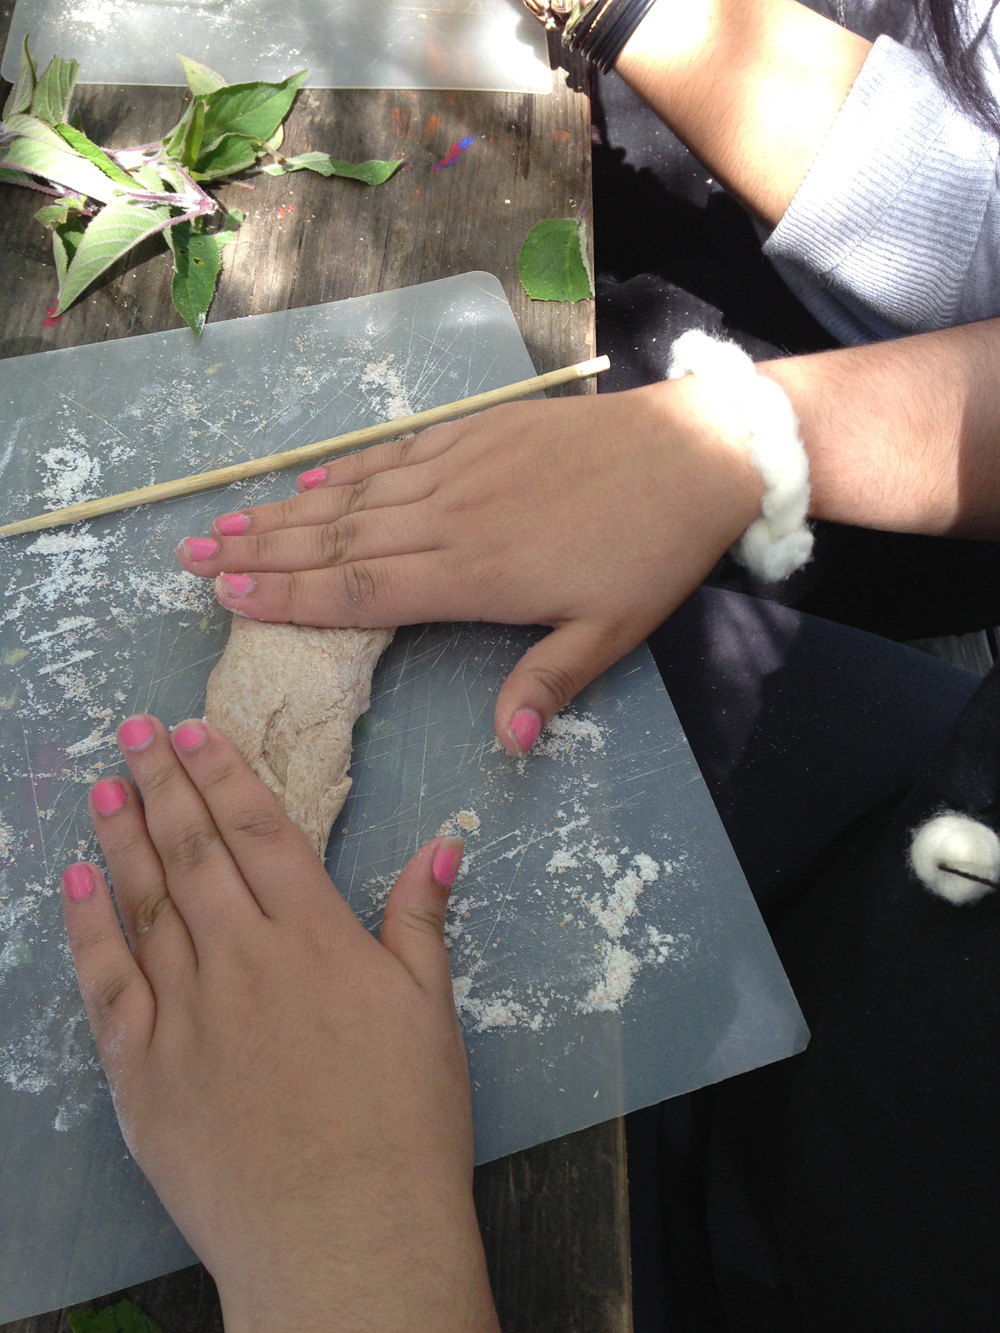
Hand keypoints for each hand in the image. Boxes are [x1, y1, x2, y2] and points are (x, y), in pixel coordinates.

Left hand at [61, 715, 498, 1332]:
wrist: (346, 1239)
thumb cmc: (405, 1124)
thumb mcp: (432, 1012)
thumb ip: (420, 919)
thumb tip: (442, 840)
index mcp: (317, 938)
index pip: (260, 832)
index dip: (224, 775)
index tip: (195, 731)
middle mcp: (245, 959)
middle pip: (195, 852)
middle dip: (163, 784)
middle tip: (135, 731)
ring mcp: (186, 1013)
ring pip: (145, 903)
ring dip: (121, 837)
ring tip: (103, 785)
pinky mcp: (143, 1071)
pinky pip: (106, 984)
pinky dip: (86, 929)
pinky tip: (73, 883)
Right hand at [177, 380, 761, 753]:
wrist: (695, 451)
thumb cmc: (654, 550)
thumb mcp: (614, 631)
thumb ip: (551, 680)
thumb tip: (508, 741)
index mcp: (476, 574)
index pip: (362, 588)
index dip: (290, 596)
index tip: (228, 598)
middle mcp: (450, 517)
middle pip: (336, 538)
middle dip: (259, 553)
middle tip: (191, 560)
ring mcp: (459, 468)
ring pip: (354, 494)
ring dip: (282, 511)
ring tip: (222, 523)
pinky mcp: (477, 433)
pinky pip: (394, 455)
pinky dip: (345, 471)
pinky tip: (308, 481)